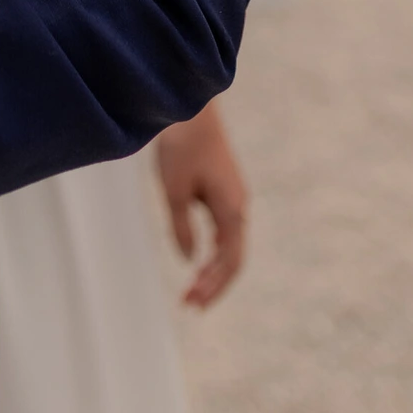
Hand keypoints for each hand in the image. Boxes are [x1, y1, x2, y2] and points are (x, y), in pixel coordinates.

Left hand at [154, 100, 247, 308]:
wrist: (191, 107)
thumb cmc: (181, 147)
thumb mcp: (173, 189)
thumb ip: (181, 227)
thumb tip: (189, 260)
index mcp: (231, 210)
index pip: (230, 262)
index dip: (214, 286)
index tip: (193, 304)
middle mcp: (239, 206)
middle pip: (233, 258)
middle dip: (213, 284)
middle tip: (189, 305)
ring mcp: (234, 197)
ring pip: (230, 245)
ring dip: (213, 269)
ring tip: (191, 289)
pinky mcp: (224, 189)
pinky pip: (224, 230)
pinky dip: (213, 250)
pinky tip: (199, 259)